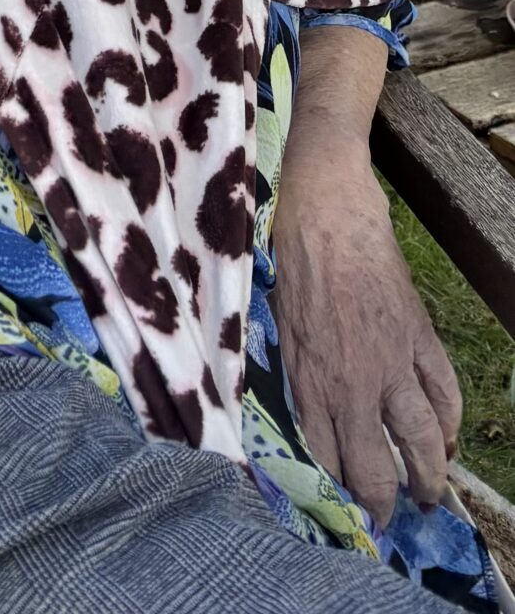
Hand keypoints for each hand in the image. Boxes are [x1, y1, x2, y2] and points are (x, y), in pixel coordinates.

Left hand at [272, 121, 460, 524]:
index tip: (345, 507)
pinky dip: (451, 425)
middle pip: (377, 466)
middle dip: (384, 501)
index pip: (328, 459)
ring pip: (422, 442)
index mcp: (309, 381)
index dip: (339, 490)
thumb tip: (310, 417)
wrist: (325, 210)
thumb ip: (296, 377)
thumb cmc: (287, 262)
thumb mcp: (277, 328)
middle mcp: (353, 384)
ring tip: (428, 496)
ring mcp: (392, 363)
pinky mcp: (419, 338)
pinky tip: (448, 441)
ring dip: (429, 477)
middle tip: (390, 516)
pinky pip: (444, 395)